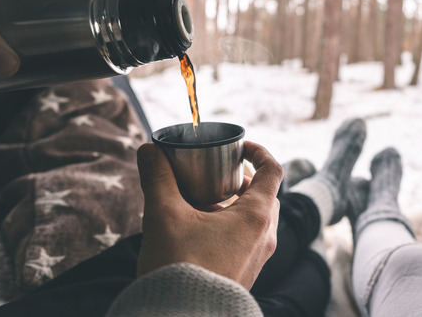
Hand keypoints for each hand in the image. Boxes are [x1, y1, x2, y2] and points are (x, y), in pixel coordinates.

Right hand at [135, 141, 282, 289]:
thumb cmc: (180, 267)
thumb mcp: (164, 216)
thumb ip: (158, 179)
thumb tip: (148, 149)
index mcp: (256, 216)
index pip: (273, 171)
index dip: (259, 152)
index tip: (240, 146)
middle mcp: (265, 236)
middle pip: (265, 195)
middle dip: (242, 179)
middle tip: (216, 174)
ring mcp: (258, 257)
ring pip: (255, 219)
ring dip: (234, 204)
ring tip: (202, 202)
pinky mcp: (245, 273)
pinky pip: (247, 240)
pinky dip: (231, 226)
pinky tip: (199, 231)